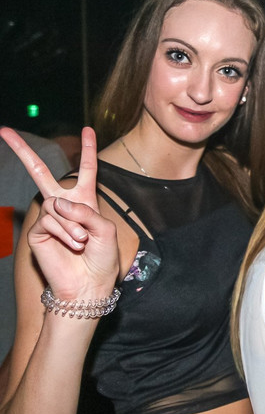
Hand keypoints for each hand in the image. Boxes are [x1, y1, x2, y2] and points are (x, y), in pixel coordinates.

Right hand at [0, 127, 118, 300]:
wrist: (89, 284)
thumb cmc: (102, 257)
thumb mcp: (105, 230)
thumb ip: (86, 211)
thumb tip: (56, 203)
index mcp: (85, 201)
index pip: (87, 170)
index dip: (88, 149)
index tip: (88, 129)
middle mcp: (64, 205)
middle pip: (41, 173)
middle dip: (23, 152)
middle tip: (4, 131)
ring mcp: (48, 217)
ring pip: (56, 207)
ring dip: (73, 226)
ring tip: (82, 242)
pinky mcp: (37, 232)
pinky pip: (50, 221)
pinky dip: (64, 232)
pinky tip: (71, 245)